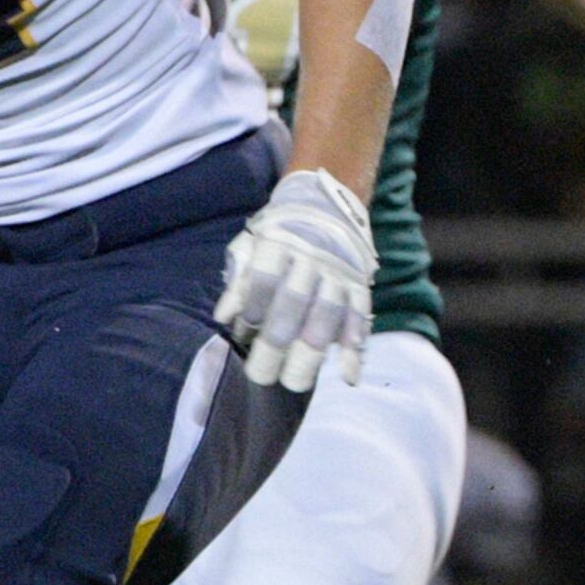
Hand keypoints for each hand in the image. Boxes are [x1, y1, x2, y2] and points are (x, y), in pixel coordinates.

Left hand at [215, 168, 374, 390]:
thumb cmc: (279, 233)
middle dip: (275, 344)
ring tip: (295, 382)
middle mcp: (310, 257)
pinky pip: (359, 318)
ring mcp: (338, 272)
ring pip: (327, 315)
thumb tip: (224, 316)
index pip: (263, 281)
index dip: (251, 312)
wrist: (327, 203)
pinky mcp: (359, 284)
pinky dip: (356, 347)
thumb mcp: (252, 245)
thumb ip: (239, 279)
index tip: (241, 336)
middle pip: (293, 304)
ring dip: (311, 353)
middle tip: (260, 376)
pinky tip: (349, 374)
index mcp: (278, 243)